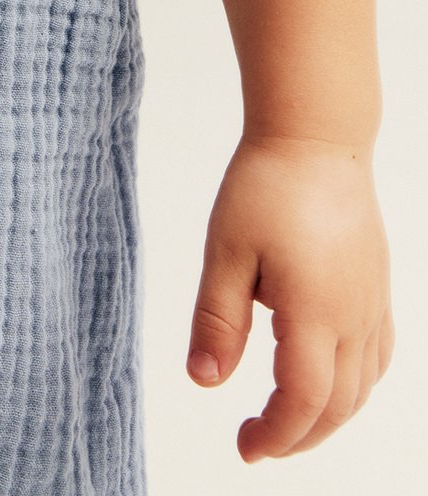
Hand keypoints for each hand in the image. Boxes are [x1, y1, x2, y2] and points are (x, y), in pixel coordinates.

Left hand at [186, 133, 393, 461]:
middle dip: (298, 436)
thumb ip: (217, 320)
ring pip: (362, 386)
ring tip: (286, 420)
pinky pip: (378, 355)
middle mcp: (354, 316)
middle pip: (337, 406)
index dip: (275, 435)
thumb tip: (204, 382)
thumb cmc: (266, 185)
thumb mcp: (225, 250)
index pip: (303, 401)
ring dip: (327, 416)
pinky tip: (330, 380)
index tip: (244, 446)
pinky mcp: (377, 285)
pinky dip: (355, 385)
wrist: (315, 135)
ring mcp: (372, 301)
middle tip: (256, 442)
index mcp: (315, 312)